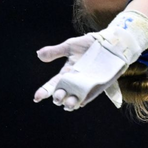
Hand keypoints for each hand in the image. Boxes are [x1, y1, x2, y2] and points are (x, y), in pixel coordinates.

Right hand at [33, 10, 147, 111]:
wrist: (110, 43)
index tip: (37, 97)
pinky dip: (83, 101)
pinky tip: (80, 102)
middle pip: (61, 95)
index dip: (43, 92)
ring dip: (70, 104)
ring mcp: (84, 86)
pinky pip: (88, 98)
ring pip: (74, 101)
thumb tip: (38, 54)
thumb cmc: (89, 44)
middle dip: (58, 98)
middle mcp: (73, 82)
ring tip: (69, 104)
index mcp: (65, 73)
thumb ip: (55, 51)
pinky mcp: (96, 88)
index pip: (51, 85)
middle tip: (57, 97)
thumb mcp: (70, 46)